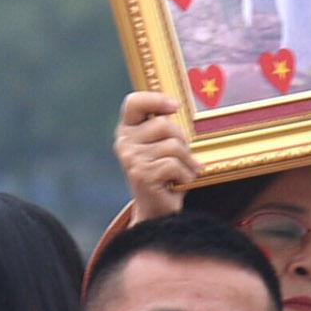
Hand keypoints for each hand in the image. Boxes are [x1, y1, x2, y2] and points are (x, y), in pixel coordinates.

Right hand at [114, 90, 200, 217]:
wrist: (157, 211)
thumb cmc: (164, 175)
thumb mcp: (162, 146)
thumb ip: (164, 127)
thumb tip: (175, 107)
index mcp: (127, 130)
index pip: (134, 103)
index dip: (155, 99)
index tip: (175, 107)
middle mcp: (124, 142)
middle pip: (164, 124)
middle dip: (182, 141)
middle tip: (181, 159)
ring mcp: (131, 159)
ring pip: (173, 146)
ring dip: (186, 162)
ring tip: (181, 174)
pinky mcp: (141, 175)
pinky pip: (175, 165)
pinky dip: (185, 176)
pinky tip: (178, 185)